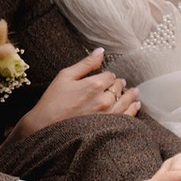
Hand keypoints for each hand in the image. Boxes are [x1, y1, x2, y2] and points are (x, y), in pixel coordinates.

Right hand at [10, 48, 141, 136]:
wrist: (45, 128)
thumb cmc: (52, 101)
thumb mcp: (65, 76)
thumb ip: (85, 64)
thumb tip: (101, 51)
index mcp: (94, 84)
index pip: (110, 75)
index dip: (108, 75)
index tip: (106, 77)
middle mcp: (104, 100)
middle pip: (118, 88)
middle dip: (118, 84)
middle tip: (119, 84)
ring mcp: (107, 115)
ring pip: (125, 102)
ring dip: (130, 95)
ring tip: (134, 92)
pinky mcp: (107, 128)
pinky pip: (126, 117)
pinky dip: (132, 110)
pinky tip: (136, 106)